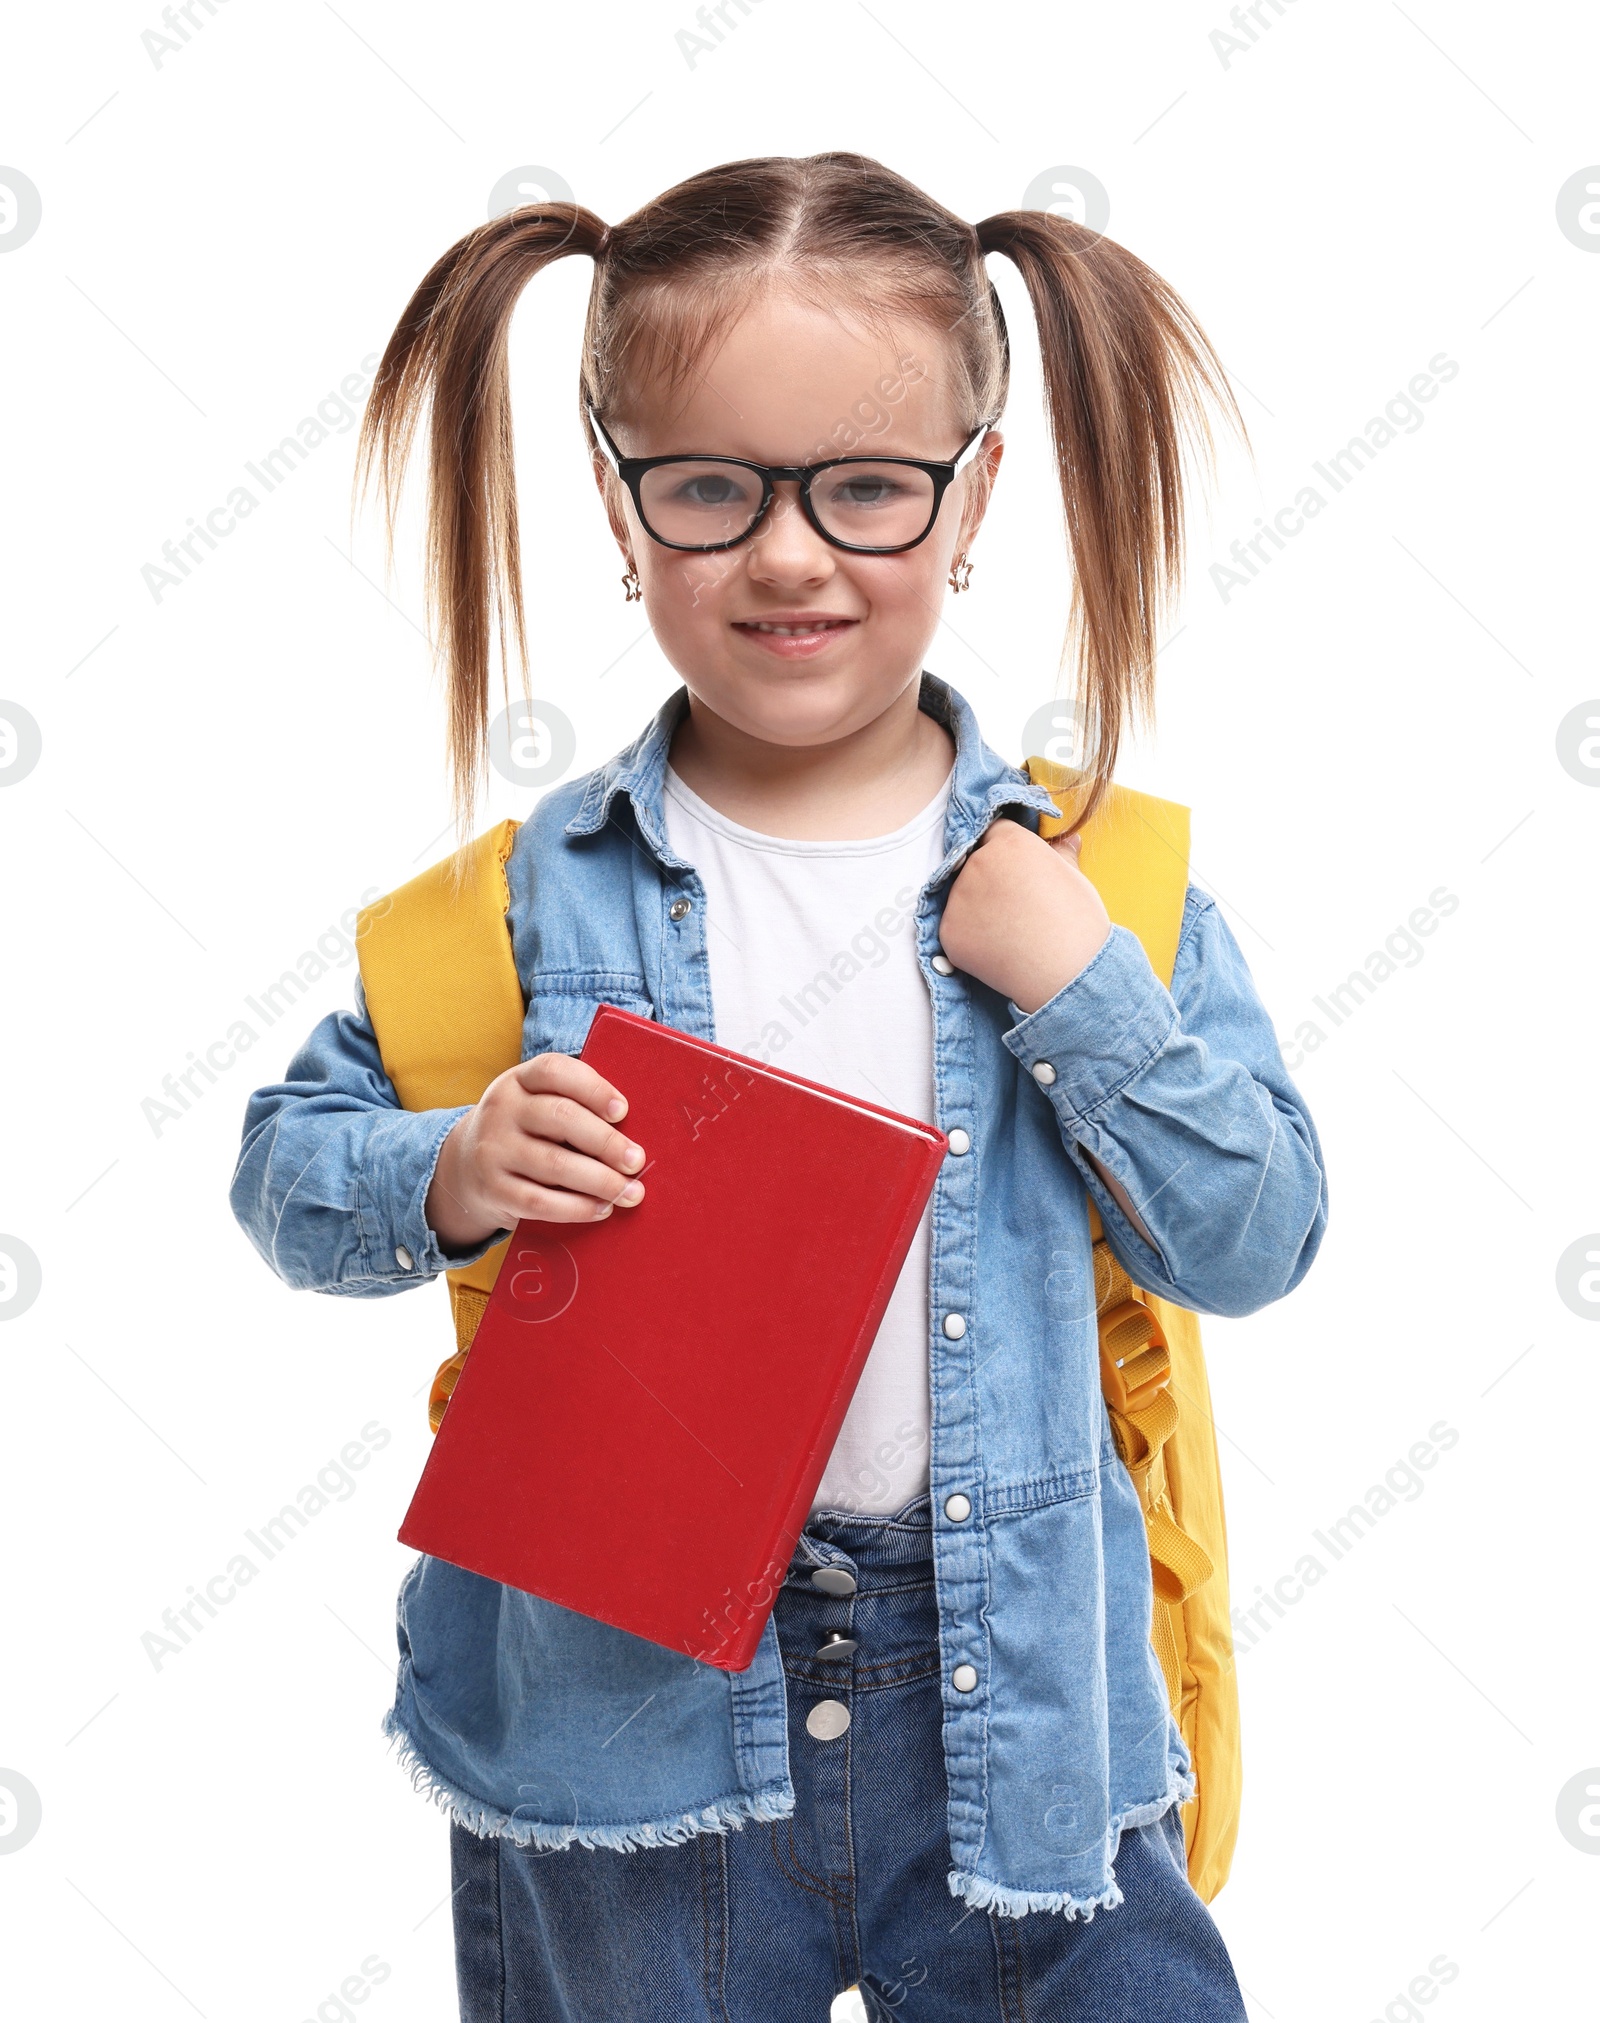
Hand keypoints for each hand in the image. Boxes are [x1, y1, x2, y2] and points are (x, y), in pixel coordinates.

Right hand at [425, 1054, 647, 1251]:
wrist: (463, 1168)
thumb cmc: (524, 1131)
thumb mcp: (534, 1103)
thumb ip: (574, 1105)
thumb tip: (633, 1130)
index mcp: (519, 1081)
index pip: (554, 1071)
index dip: (593, 1088)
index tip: (623, 1111)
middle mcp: (502, 1110)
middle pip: (561, 1117)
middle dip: (606, 1141)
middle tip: (636, 1161)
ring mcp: (494, 1150)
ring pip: (555, 1164)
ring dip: (600, 1181)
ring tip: (629, 1192)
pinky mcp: (495, 1189)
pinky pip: (540, 1202)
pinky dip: (577, 1208)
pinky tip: (602, 1209)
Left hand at [937, 816, 1110, 1013]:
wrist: (1066, 972)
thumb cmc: (1078, 922)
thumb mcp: (1075, 878)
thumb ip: (1061, 854)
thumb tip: (1069, 839)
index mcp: (1009, 842)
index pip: (995, 833)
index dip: (1006, 852)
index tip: (1017, 871)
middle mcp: (978, 863)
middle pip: (975, 864)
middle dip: (991, 880)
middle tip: (1017, 907)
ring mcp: (959, 898)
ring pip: (963, 897)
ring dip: (979, 909)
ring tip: (1011, 932)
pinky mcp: (948, 931)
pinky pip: (956, 929)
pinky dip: (972, 939)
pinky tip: (998, 949)